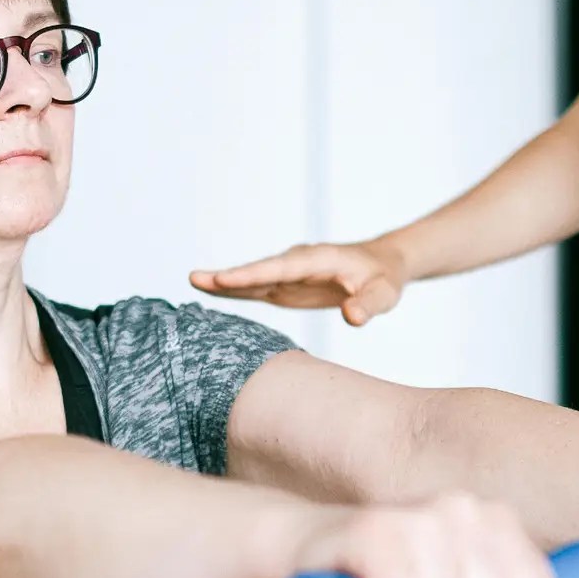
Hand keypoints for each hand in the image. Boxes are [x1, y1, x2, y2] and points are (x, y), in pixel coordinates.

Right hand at [191, 239, 409, 326]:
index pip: (281, 268)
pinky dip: (235, 291)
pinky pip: (257, 289)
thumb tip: (352, 317)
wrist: (384, 264)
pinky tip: (211, 292)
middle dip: (229, 276)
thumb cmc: (384, 278)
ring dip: (224, 282)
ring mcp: (289, 274)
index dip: (253, 275)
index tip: (225, 279)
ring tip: (194, 282)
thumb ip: (369, 304)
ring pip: (253, 279)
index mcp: (318, 260)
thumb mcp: (384, 293)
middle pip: (259, 271)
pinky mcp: (286, 286)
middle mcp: (298, 263)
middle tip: (195, 278)